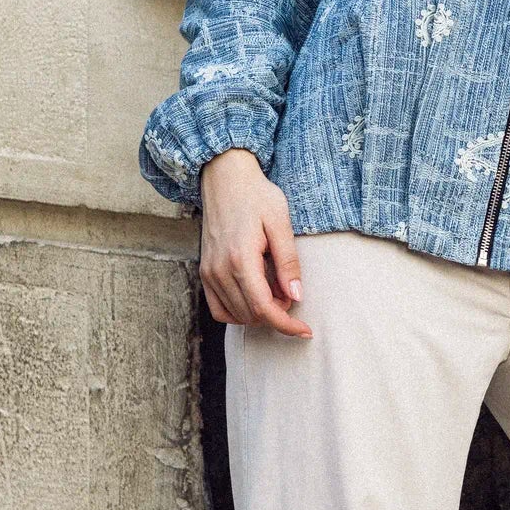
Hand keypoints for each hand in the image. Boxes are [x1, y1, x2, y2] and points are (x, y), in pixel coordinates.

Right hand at [200, 149, 310, 335]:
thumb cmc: (257, 196)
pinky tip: (255, 296)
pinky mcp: (204, 271)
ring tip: (275, 289)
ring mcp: (208, 272)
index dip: (287, 325)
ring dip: (259, 313)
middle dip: (277, 315)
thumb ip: (288, 262)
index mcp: (240, 259)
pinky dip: (238, 311)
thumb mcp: (281, 223)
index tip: (305, 331)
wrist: (225, 178)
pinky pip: (218, 308)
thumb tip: (296, 296)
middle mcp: (219, 270)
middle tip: (290, 291)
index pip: (264, 308)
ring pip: (235, 315)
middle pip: (251, 315)